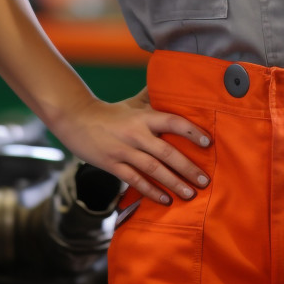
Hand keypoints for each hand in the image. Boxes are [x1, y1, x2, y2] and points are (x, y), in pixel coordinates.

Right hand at [56, 87, 210, 204]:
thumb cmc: (111, 112)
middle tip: (204, 180)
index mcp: (143, 116)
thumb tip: (173, 83)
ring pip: (153, 169)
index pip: (172, 122)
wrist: (76, 119)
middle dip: (187, 168)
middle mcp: (136, 134)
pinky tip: (165, 200)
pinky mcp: (112, 165)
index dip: (191, 131)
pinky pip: (135, 180)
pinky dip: (151, 191)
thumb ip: (153, 97)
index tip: (207, 143)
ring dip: (173, 183)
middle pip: (166, 152)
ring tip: (190, 194)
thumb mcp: (133, 102)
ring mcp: (124, 151)